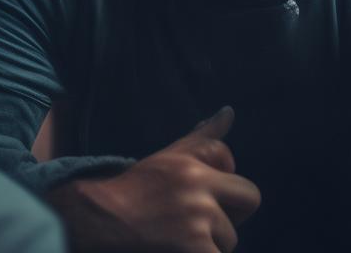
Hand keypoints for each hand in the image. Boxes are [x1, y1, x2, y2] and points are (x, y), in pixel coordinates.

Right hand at [47, 106, 260, 252]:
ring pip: (231, 237)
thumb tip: (230, 111)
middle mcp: (198, 188)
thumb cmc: (135, 188)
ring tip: (183, 238)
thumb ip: (203, 137)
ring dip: (212, 243)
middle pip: (250, 198)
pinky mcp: (194, 249)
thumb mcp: (170, 156)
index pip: (230, 157)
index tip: (198, 190)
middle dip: (233, 211)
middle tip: (205, 221)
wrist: (100, 219)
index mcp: (193, 164)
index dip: (221, 177)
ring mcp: (197, 221)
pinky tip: (182, 250)